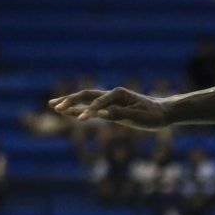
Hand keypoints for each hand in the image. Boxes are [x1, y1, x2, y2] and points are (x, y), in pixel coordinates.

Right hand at [49, 87, 168, 130]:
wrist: (162, 113)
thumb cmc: (153, 115)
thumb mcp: (138, 116)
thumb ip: (120, 114)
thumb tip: (103, 114)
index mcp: (119, 94)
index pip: (100, 102)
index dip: (90, 110)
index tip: (82, 119)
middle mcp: (112, 95)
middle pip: (87, 95)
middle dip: (70, 100)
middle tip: (54, 105)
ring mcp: (110, 101)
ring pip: (86, 100)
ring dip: (70, 102)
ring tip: (52, 105)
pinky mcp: (110, 108)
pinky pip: (91, 108)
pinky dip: (79, 109)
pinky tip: (68, 112)